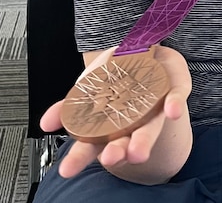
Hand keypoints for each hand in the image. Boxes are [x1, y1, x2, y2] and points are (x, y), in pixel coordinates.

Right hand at [40, 45, 191, 177]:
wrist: (146, 52)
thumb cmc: (115, 75)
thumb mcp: (86, 86)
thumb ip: (68, 106)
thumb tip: (46, 123)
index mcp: (108, 125)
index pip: (92, 144)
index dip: (81, 156)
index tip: (67, 169)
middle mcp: (132, 122)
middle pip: (123, 142)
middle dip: (117, 152)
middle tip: (109, 159)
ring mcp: (154, 109)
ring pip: (149, 128)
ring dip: (144, 140)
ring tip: (137, 152)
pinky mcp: (174, 91)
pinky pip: (175, 97)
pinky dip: (174, 104)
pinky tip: (172, 111)